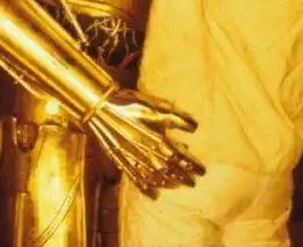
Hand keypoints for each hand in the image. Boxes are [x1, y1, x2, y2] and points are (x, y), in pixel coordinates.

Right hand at [86, 88, 204, 198]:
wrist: (100, 110)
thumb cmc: (129, 105)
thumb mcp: (155, 107)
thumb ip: (176, 118)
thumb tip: (195, 127)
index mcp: (157, 141)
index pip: (181, 159)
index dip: (192, 166)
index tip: (202, 171)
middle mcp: (147, 156)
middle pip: (170, 172)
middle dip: (183, 177)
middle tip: (194, 182)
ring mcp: (133, 161)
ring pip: (155, 179)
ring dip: (169, 184)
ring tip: (177, 186)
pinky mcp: (122, 163)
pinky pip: (137, 181)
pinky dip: (147, 190)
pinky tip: (154, 196)